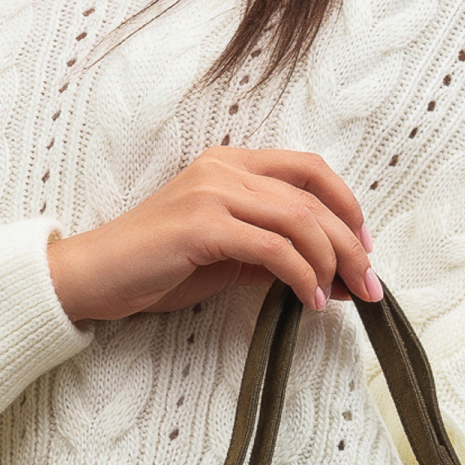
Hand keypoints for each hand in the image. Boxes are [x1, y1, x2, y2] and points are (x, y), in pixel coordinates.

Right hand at [46, 145, 381, 322]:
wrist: (94, 276)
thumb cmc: (157, 266)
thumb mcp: (227, 254)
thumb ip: (274, 251)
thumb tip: (335, 272)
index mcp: (231, 163)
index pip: (309, 169)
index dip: (346, 206)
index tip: (364, 247)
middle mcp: (224, 167)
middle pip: (312, 197)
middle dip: (351, 244)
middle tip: (370, 285)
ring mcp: (212, 192)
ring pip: (300, 220)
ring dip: (332, 262)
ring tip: (341, 296)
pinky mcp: (202, 225)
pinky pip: (273, 248)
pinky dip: (301, 276)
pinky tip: (309, 301)